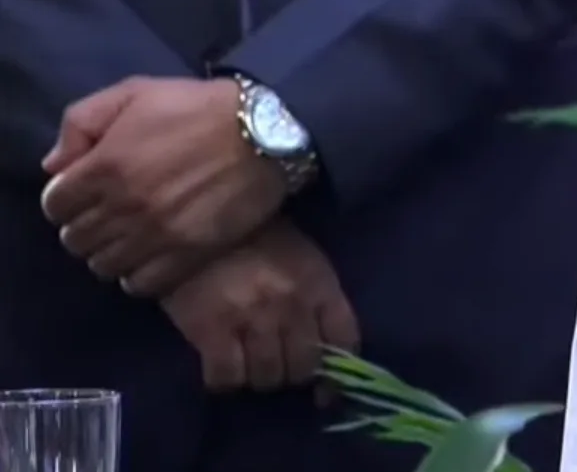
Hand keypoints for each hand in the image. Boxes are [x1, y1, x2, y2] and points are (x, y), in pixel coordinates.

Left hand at [41, 76, 286, 294]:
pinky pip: (141, 284)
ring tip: (129, 238)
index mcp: (105, 166)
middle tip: (107, 215)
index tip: (84, 193)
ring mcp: (156, 235)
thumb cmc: (199, 107)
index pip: (56, 205)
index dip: (65, 199)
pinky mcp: (187, 255)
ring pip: (103, 265)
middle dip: (85, 226)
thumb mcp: (135, 92)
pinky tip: (150, 256)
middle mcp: (124, 206)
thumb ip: (82, 122)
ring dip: (109, 252)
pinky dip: (138, 274)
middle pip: (76, 239)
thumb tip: (56, 166)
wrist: (267, 132)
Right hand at [161, 221, 359, 391]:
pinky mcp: (212, 330)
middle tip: (276, 367)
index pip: (345, 339)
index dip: (338, 374)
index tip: (325, 391)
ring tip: (247, 364)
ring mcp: (253, 319)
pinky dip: (225, 380)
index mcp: (319, 283)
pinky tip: (220, 366)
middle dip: (292, 374)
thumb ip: (316, 297)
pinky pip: (227, 378)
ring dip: (259, 378)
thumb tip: (324, 348)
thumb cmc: (256, 236)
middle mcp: (292, 306)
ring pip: (267, 378)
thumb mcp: (302, 257)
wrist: (198, 218)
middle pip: (304, 367)